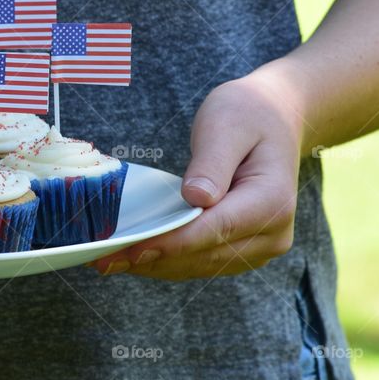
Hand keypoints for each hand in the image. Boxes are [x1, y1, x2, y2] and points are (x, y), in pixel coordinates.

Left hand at [92, 68, 304, 279]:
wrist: (275, 118)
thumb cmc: (248, 114)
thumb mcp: (227, 124)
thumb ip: (212, 162)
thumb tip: (196, 199)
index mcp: (272, 202)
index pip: (214, 230)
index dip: (170, 243)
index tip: (131, 249)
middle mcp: (272, 233)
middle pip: (204, 255)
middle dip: (153, 258)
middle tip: (104, 260)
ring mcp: (259, 246)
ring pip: (199, 265)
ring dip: (154, 265)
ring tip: (109, 261)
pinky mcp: (242, 250)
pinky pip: (200, 261)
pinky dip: (166, 260)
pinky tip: (133, 255)